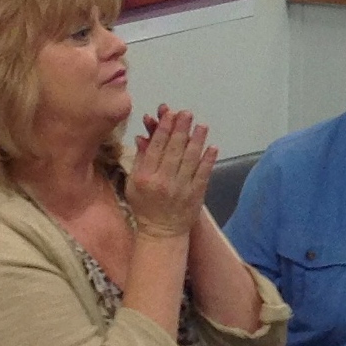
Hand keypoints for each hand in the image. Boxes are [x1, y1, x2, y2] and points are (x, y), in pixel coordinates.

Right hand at [126, 104, 216, 238]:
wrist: (161, 232)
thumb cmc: (144, 206)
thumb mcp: (133, 184)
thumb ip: (139, 160)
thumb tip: (143, 137)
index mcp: (146, 177)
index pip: (156, 148)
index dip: (164, 129)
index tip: (170, 114)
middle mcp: (163, 181)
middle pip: (174, 150)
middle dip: (181, 129)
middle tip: (187, 113)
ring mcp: (181, 188)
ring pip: (190, 159)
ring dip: (197, 141)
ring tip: (201, 125)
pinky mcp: (195, 194)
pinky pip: (203, 174)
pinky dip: (208, 160)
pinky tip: (212, 147)